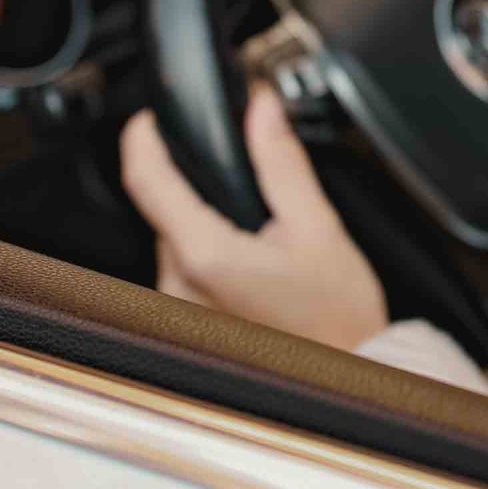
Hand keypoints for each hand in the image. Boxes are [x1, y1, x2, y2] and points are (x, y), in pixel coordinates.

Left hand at [118, 84, 388, 351]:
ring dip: (205, 226)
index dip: (143, 139)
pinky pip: (183, 272)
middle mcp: (178, 287)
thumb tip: (262, 110)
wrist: (345, 378)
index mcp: (205, 256)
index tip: (149, 119)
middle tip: (245, 185)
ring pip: (175, 242)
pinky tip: (250, 269)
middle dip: (198, 188)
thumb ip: (282, 164)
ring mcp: (177, 310)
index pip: (146, 181)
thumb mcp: (318, 227)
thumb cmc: (337, 319)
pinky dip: (207, 258)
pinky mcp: (185, 323)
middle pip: (165, 211)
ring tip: (259, 238)